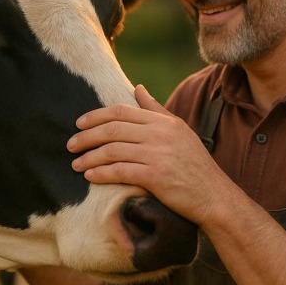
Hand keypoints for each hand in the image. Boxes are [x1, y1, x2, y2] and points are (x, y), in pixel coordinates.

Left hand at [68, 85, 233, 225]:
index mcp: (164, 121)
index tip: (79, 123)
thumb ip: (156, 110)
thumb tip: (137, 88)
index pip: (121, 111)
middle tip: (71, 145)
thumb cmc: (194, 165)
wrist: (214, 197)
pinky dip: (101, 173)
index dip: (96, 116)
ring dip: (89, 157)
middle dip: (87, 136)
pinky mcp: (156, 176)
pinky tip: (90, 176)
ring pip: (113, 151)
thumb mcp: (179, 131)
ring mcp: (158, 154)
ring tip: (76, 164)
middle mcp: (160, 134)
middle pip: (112, 129)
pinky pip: (120, 171)